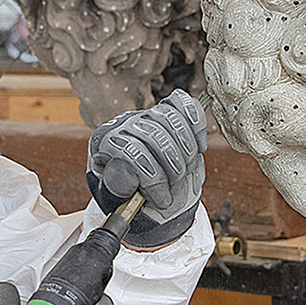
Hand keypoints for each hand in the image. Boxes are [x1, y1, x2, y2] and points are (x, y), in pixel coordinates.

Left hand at [87, 89, 206, 246]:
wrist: (148, 194)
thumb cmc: (131, 198)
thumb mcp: (118, 200)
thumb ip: (118, 187)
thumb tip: (127, 170)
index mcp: (105, 144)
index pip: (129, 151)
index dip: (153, 178)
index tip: (164, 200)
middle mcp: (123, 124)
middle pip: (154, 134)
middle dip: (173, 167)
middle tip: (177, 188)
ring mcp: (146, 114)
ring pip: (171, 119)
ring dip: (187, 151)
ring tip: (186, 173)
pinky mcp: (167, 109)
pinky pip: (183, 104)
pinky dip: (196, 124)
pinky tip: (200, 146)